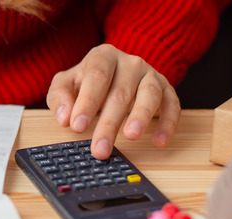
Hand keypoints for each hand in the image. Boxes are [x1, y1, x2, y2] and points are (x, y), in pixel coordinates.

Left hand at [47, 44, 179, 158]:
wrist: (115, 71)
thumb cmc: (86, 81)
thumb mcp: (65, 84)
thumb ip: (59, 97)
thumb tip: (64, 118)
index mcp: (103, 56)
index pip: (96, 77)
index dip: (87, 102)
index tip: (78, 126)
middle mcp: (130, 62)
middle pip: (120, 92)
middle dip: (109, 123)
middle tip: (100, 149)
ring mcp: (150, 74)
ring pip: (149, 94)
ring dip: (141, 116)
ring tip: (131, 136)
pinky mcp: (166, 88)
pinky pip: (172, 104)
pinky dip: (168, 123)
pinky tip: (159, 141)